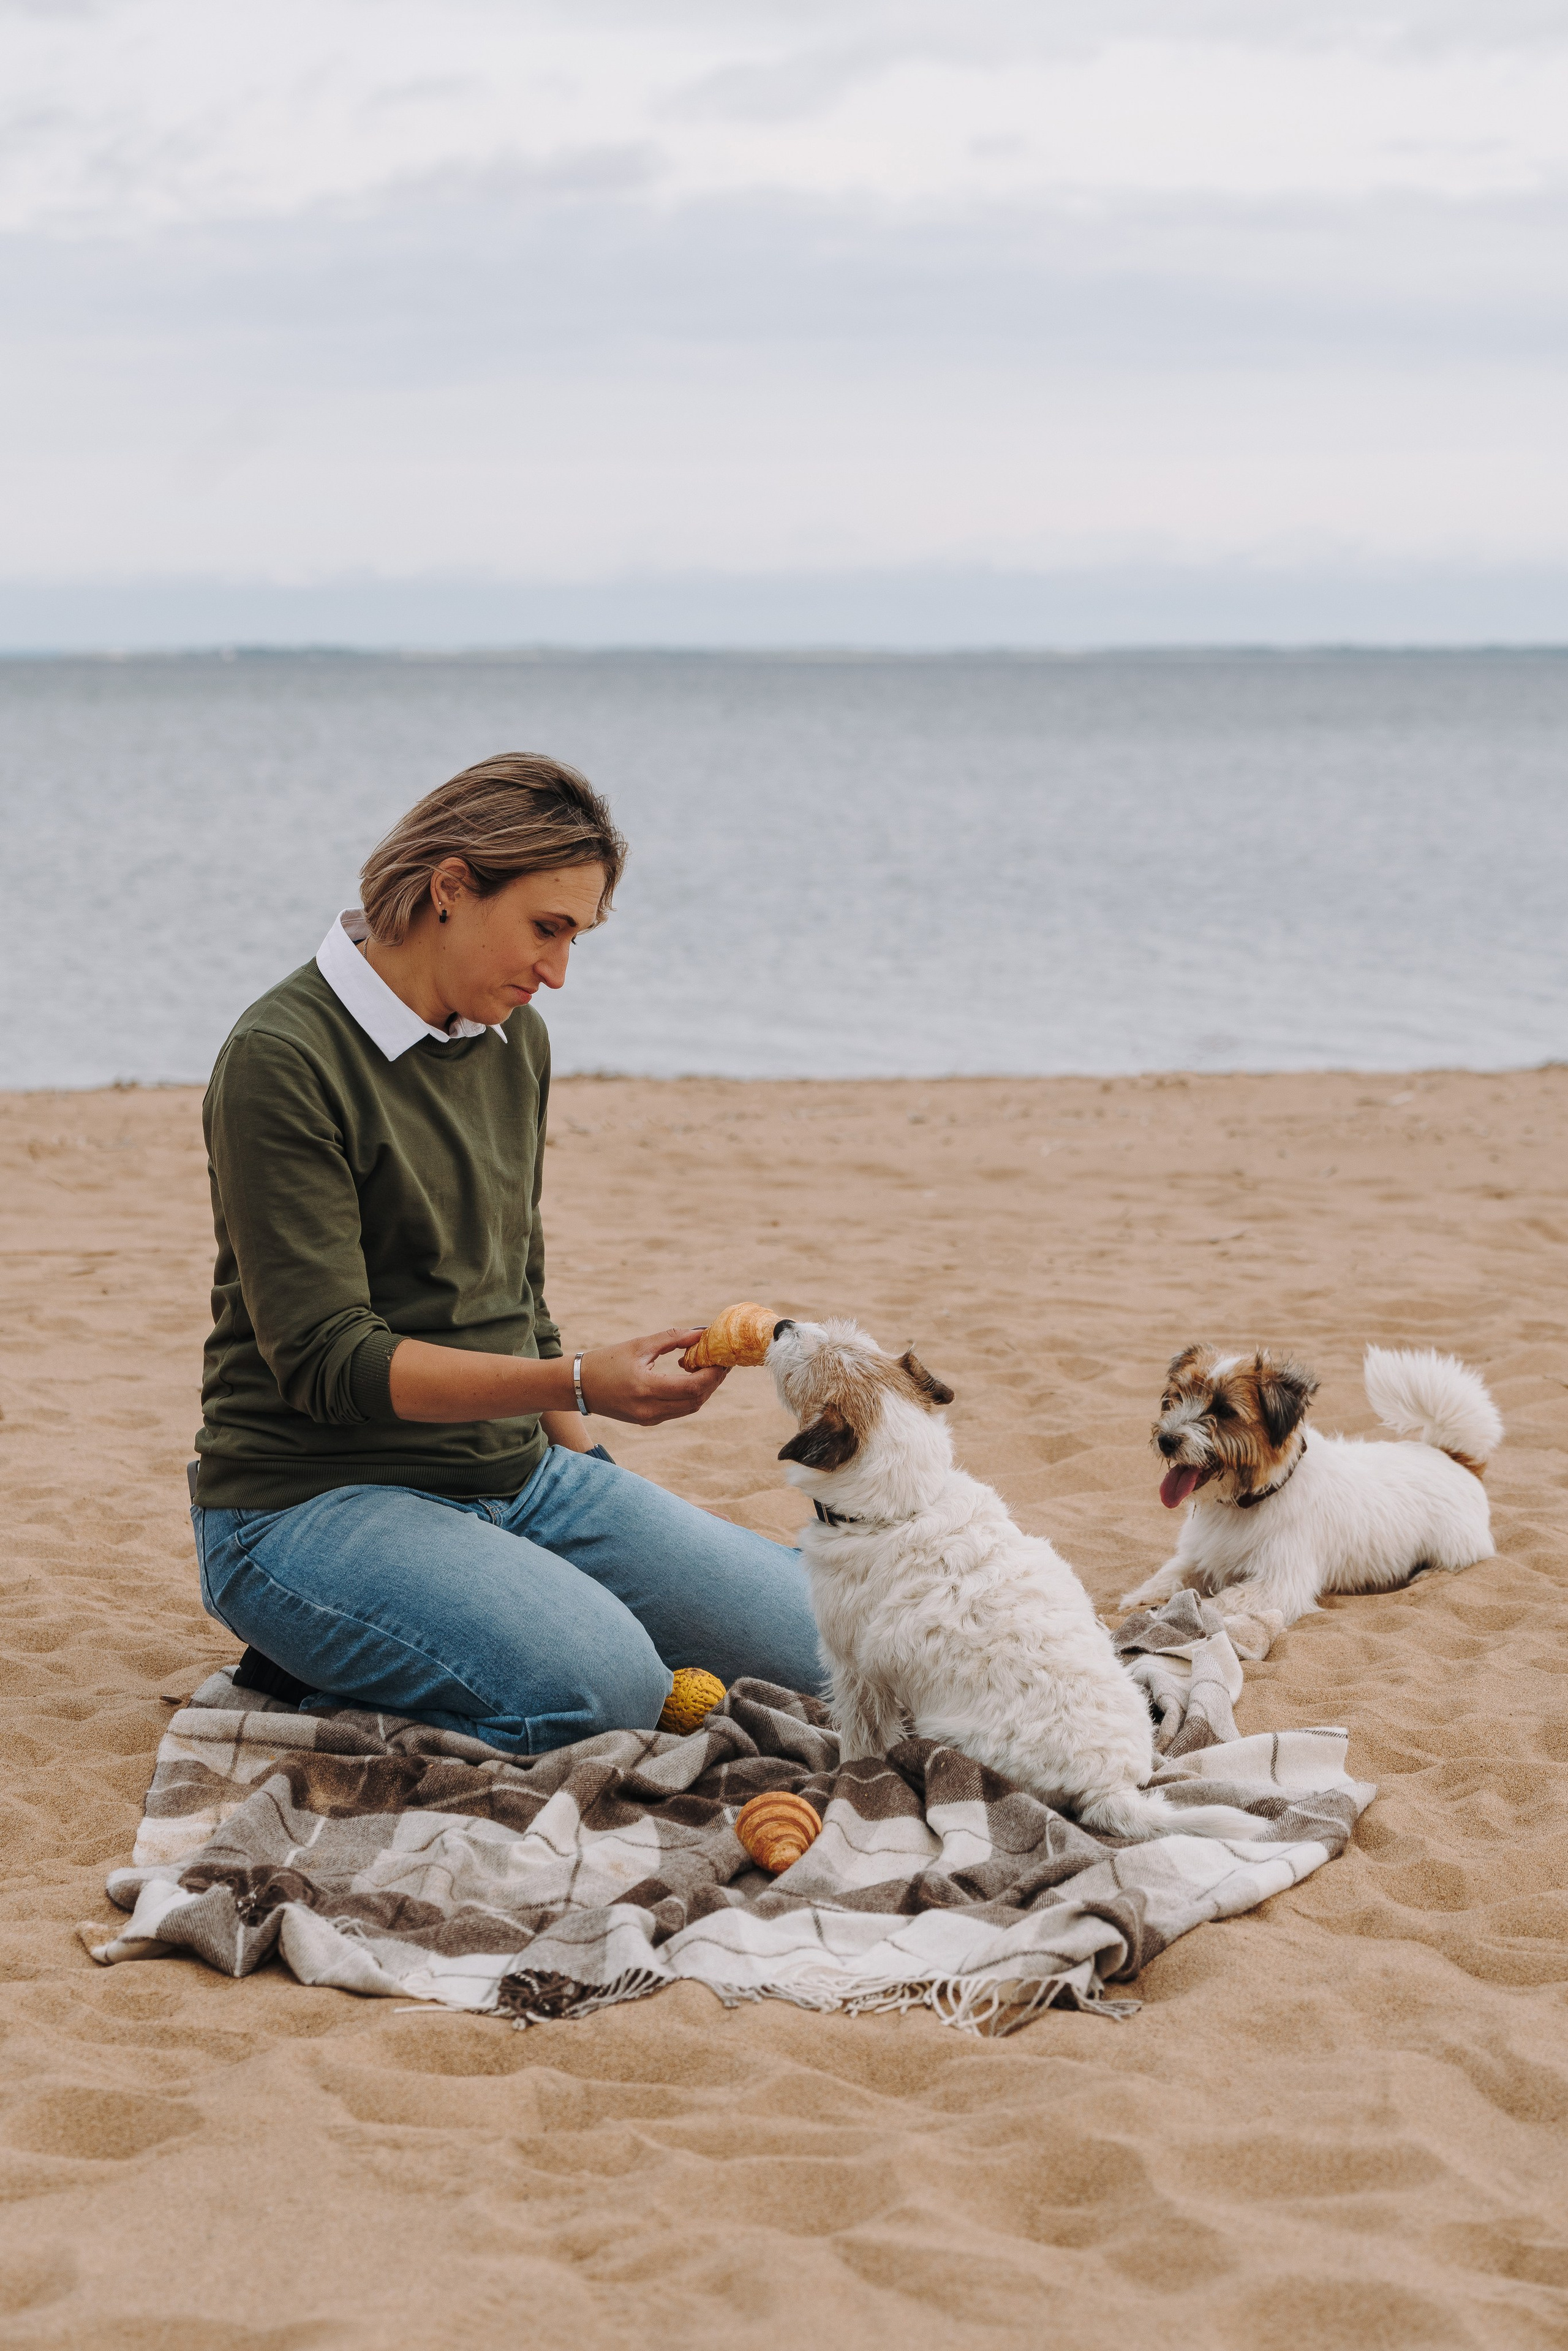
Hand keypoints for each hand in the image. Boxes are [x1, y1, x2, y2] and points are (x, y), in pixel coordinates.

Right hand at [577, 1328, 729, 1425]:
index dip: (713, 1374)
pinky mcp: (647, 1421)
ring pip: (689, 1408)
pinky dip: (690, 1396)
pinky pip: (678, 1411)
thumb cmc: (606, 1361)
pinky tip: (692, 1378)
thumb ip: (672, 1339)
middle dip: (713, 1382)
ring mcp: (649, 1419)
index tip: (723, 1358)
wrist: (578, 1386)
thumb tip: (701, 1334)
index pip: (693, 1387)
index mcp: (646, 1388)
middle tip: (722, 1362)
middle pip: (696, 1400)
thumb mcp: (639, 1345)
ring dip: (704, 1390)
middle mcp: (649, 1409)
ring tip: (710, 1368)